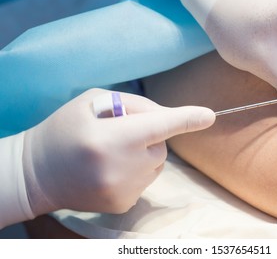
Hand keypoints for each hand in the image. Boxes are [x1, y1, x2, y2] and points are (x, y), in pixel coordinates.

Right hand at [22, 89, 214, 215]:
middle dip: (150, 136)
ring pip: (156, 164)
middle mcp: (120, 168)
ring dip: (144, 154)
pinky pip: (146, 180)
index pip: (157, 126)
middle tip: (121, 133)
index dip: (185, 119)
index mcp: (109, 138)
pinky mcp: (124, 204)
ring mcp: (123, 191)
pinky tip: (110, 169)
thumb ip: (132, 105)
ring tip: (113, 152)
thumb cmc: (64, 130)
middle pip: (160, 146)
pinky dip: (136, 171)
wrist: (37, 172)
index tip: (209, 116)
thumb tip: (165, 116)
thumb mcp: (92, 102)